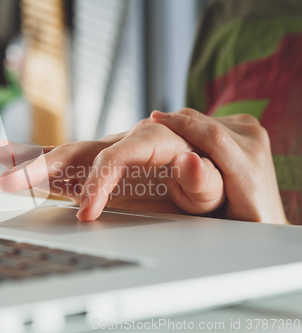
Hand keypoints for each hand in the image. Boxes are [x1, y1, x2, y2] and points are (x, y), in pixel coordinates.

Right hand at [0, 120, 224, 220]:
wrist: (228, 180)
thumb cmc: (226, 186)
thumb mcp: (225, 186)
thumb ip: (206, 177)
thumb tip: (186, 159)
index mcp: (160, 140)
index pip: (118, 154)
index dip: (98, 181)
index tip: (86, 213)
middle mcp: (131, 141)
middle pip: (81, 148)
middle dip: (40, 165)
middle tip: (5, 183)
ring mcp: (115, 154)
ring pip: (66, 153)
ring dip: (26, 159)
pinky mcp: (105, 169)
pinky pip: (67, 164)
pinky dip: (34, 161)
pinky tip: (1, 157)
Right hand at [150, 108, 288, 223]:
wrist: (266, 218)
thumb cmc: (237, 224)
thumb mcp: (217, 216)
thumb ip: (202, 187)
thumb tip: (186, 158)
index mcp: (250, 169)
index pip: (212, 136)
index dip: (181, 125)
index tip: (152, 120)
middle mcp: (254, 143)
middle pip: (204, 123)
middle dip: (171, 122)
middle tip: (141, 127)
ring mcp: (252, 131)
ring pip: (203, 118)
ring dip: (177, 123)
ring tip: (154, 132)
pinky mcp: (246, 125)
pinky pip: (209, 119)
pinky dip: (187, 125)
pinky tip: (173, 135)